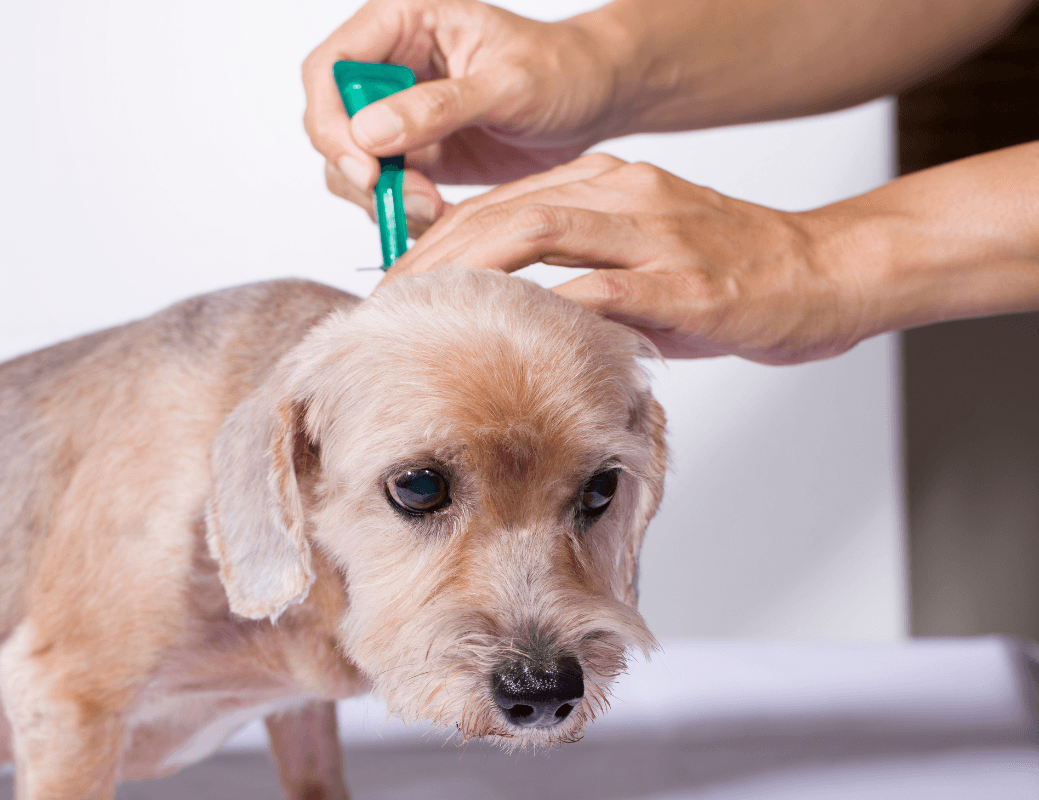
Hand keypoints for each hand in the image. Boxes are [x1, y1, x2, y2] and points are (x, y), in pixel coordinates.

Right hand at [303, 0, 625, 233]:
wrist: (593, 99)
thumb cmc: (561, 69)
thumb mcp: (508, 84)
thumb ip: (438, 106)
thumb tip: (368, 133)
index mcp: (402, 21)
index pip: (330, 69)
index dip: (332, 122)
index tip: (367, 169)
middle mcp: (389, 64)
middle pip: (329, 122)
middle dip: (359, 170)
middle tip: (415, 198)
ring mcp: (396, 112)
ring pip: (348, 163)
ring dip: (381, 197)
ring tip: (434, 208)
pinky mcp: (413, 152)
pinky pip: (381, 188)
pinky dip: (399, 209)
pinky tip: (439, 214)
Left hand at [385, 153, 869, 364]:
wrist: (829, 271)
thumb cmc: (735, 271)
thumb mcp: (646, 259)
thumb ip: (582, 274)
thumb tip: (519, 316)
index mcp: (609, 184)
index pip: (503, 203)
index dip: (440, 241)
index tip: (400, 283)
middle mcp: (624, 193)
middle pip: (504, 212)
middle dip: (435, 256)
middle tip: (390, 302)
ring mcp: (654, 232)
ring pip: (539, 232)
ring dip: (471, 271)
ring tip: (426, 311)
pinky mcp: (685, 280)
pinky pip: (602, 288)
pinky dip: (548, 307)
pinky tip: (508, 333)